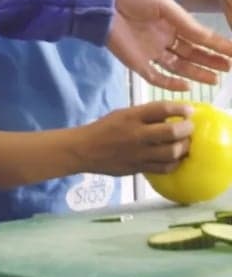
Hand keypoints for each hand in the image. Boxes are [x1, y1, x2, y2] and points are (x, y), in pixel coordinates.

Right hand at [78, 101, 193, 175]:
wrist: (85, 149)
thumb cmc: (104, 128)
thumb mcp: (121, 114)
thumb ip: (144, 115)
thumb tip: (170, 116)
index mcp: (131, 116)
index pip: (161, 109)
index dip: (179, 108)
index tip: (190, 109)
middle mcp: (137, 134)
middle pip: (171, 132)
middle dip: (186, 129)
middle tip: (190, 128)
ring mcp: (139, 153)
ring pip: (172, 152)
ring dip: (184, 147)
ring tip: (185, 143)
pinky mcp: (139, 168)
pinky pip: (165, 167)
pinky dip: (175, 162)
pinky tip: (176, 158)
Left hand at [109, 0, 231, 90]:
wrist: (102, 1)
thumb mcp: (163, 4)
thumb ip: (185, 22)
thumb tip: (207, 38)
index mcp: (171, 22)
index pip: (199, 37)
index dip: (218, 46)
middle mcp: (164, 38)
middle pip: (192, 54)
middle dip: (211, 61)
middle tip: (229, 68)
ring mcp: (151, 51)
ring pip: (178, 67)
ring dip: (197, 74)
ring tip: (215, 80)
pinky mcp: (136, 62)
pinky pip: (156, 77)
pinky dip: (170, 84)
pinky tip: (187, 86)